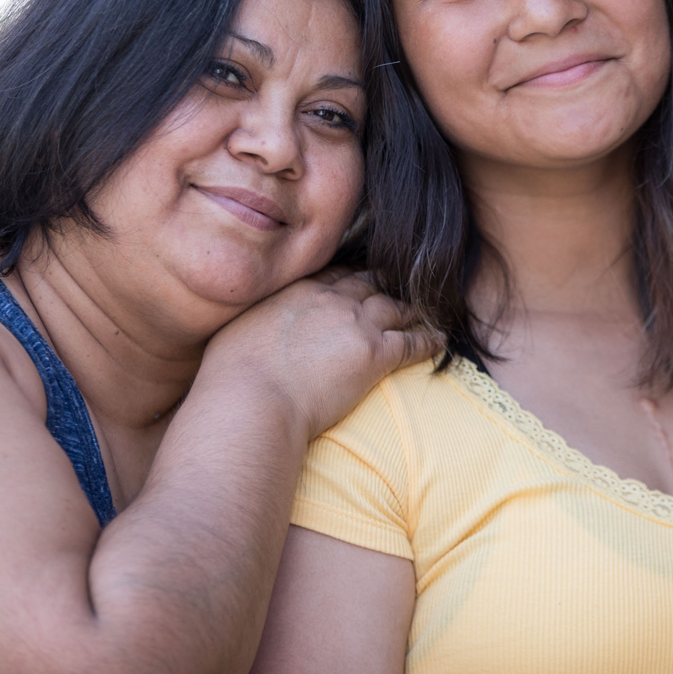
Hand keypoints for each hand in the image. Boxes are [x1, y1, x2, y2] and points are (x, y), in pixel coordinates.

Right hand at [201, 268, 441, 437]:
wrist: (251, 398)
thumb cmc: (231, 376)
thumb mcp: (236, 332)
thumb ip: (253, 323)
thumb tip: (248, 333)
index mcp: (297, 291)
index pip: (332, 275)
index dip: (348, 277)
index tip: (357, 278)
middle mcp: (331, 300)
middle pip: (367, 284)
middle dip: (383, 284)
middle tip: (397, 286)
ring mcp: (356, 324)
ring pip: (394, 308)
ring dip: (410, 308)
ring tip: (424, 309)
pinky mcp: (375, 354)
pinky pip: (411, 342)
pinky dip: (428, 339)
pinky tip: (441, 339)